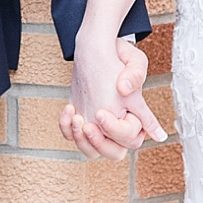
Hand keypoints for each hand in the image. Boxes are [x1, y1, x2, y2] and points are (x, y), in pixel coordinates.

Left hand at [60, 36, 167, 160]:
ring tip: (76, 119)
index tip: (101, 112)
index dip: (115, 129)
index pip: (131, 138)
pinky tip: (69, 109)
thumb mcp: (134, 59)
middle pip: (114, 153)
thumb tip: (125, 89)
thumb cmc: (119, 55)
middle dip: (99, 143)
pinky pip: (71, 137)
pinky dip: (66, 129)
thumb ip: (135, 74)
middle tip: (88, 126)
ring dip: (82, 141)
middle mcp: (117, 125)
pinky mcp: (81, 118)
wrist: (98, 49)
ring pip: (91, 151)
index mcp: (135, 115)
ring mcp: (98, 125)